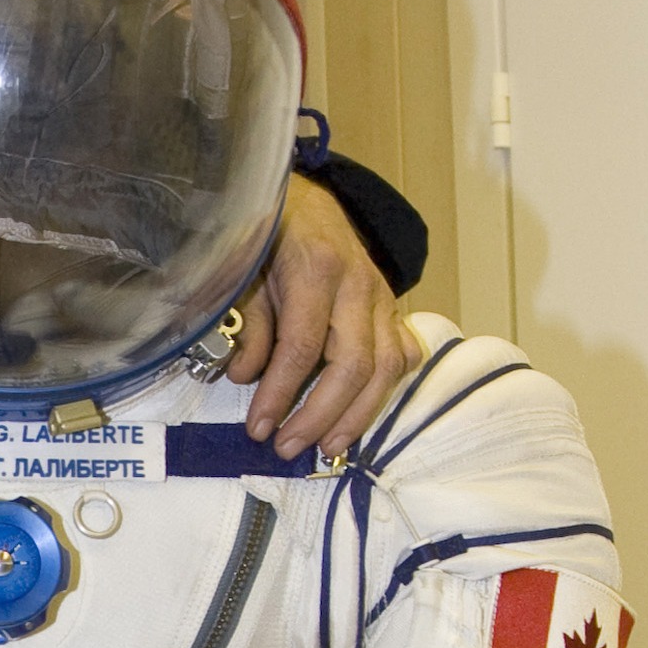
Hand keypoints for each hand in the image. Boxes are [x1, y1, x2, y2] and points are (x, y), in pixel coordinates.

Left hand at [226, 174, 422, 458]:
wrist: (306, 200)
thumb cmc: (269, 237)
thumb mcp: (245, 272)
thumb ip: (249, 325)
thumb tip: (246, 377)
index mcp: (315, 270)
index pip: (302, 347)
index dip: (280, 394)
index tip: (258, 427)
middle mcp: (358, 285)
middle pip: (353, 365)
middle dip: (320, 415)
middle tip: (289, 446)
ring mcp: (382, 297)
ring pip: (387, 367)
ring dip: (357, 415)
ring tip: (327, 446)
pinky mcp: (392, 308)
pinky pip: (402, 354)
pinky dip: (387, 388)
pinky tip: (362, 413)